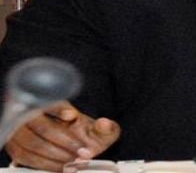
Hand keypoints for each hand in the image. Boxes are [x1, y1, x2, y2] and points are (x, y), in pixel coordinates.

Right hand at [5, 101, 120, 171]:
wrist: (74, 146)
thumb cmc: (84, 135)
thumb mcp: (98, 131)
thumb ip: (106, 127)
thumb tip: (104, 124)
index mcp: (54, 104)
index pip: (52, 102)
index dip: (61, 110)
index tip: (73, 117)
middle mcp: (34, 115)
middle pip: (45, 128)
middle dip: (67, 143)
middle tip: (83, 152)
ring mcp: (21, 132)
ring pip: (35, 145)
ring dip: (57, 156)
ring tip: (75, 161)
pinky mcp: (16, 148)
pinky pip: (26, 158)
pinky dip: (46, 164)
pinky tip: (62, 166)